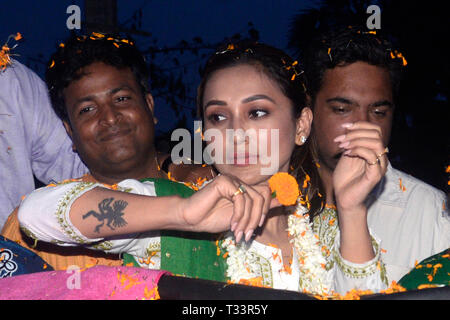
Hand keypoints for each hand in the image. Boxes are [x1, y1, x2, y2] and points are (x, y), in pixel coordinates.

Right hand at [176, 175, 274, 241]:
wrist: (192, 219)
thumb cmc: (213, 218)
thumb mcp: (242, 217)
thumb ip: (260, 209)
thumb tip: (284, 201)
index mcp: (244, 188)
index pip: (267, 193)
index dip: (266, 211)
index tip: (257, 228)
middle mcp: (239, 181)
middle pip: (262, 198)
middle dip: (257, 219)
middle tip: (248, 234)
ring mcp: (232, 179)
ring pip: (252, 200)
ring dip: (247, 221)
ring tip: (239, 233)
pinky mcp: (224, 181)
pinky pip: (241, 198)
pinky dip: (239, 215)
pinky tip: (232, 225)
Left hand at [332, 121, 386, 262]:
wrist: (344, 198)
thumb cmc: (345, 179)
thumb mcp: (347, 156)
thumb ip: (351, 142)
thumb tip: (349, 128)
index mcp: (375, 151)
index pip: (375, 130)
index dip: (361, 125)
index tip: (345, 127)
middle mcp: (381, 157)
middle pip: (376, 134)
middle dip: (356, 132)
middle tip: (340, 140)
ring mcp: (380, 166)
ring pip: (376, 143)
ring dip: (356, 140)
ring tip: (343, 146)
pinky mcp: (376, 174)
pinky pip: (371, 156)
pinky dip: (358, 150)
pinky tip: (346, 152)